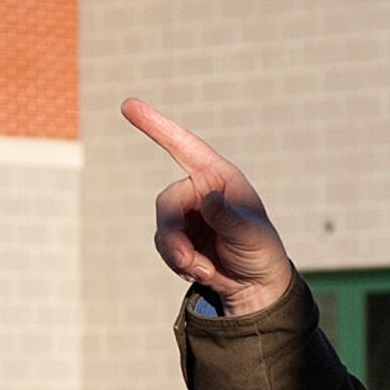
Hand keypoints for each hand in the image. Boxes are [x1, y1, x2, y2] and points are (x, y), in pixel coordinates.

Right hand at [122, 98, 295, 317]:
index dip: (156, 125)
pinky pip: (164, 247)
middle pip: (167, 201)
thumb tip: (208, 199)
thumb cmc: (261, 250)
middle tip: (187, 261)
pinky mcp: (179, 237)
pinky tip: (201, 271)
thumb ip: (228, 217)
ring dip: (177, 254)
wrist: (255, 284)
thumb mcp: (251, 233)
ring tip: (202, 270)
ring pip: (162, 228)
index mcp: (219, 177)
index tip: (128, 104)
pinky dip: (179, 264)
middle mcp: (200, 190)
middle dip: (173, 235)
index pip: (183, 145)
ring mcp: (187, 214)